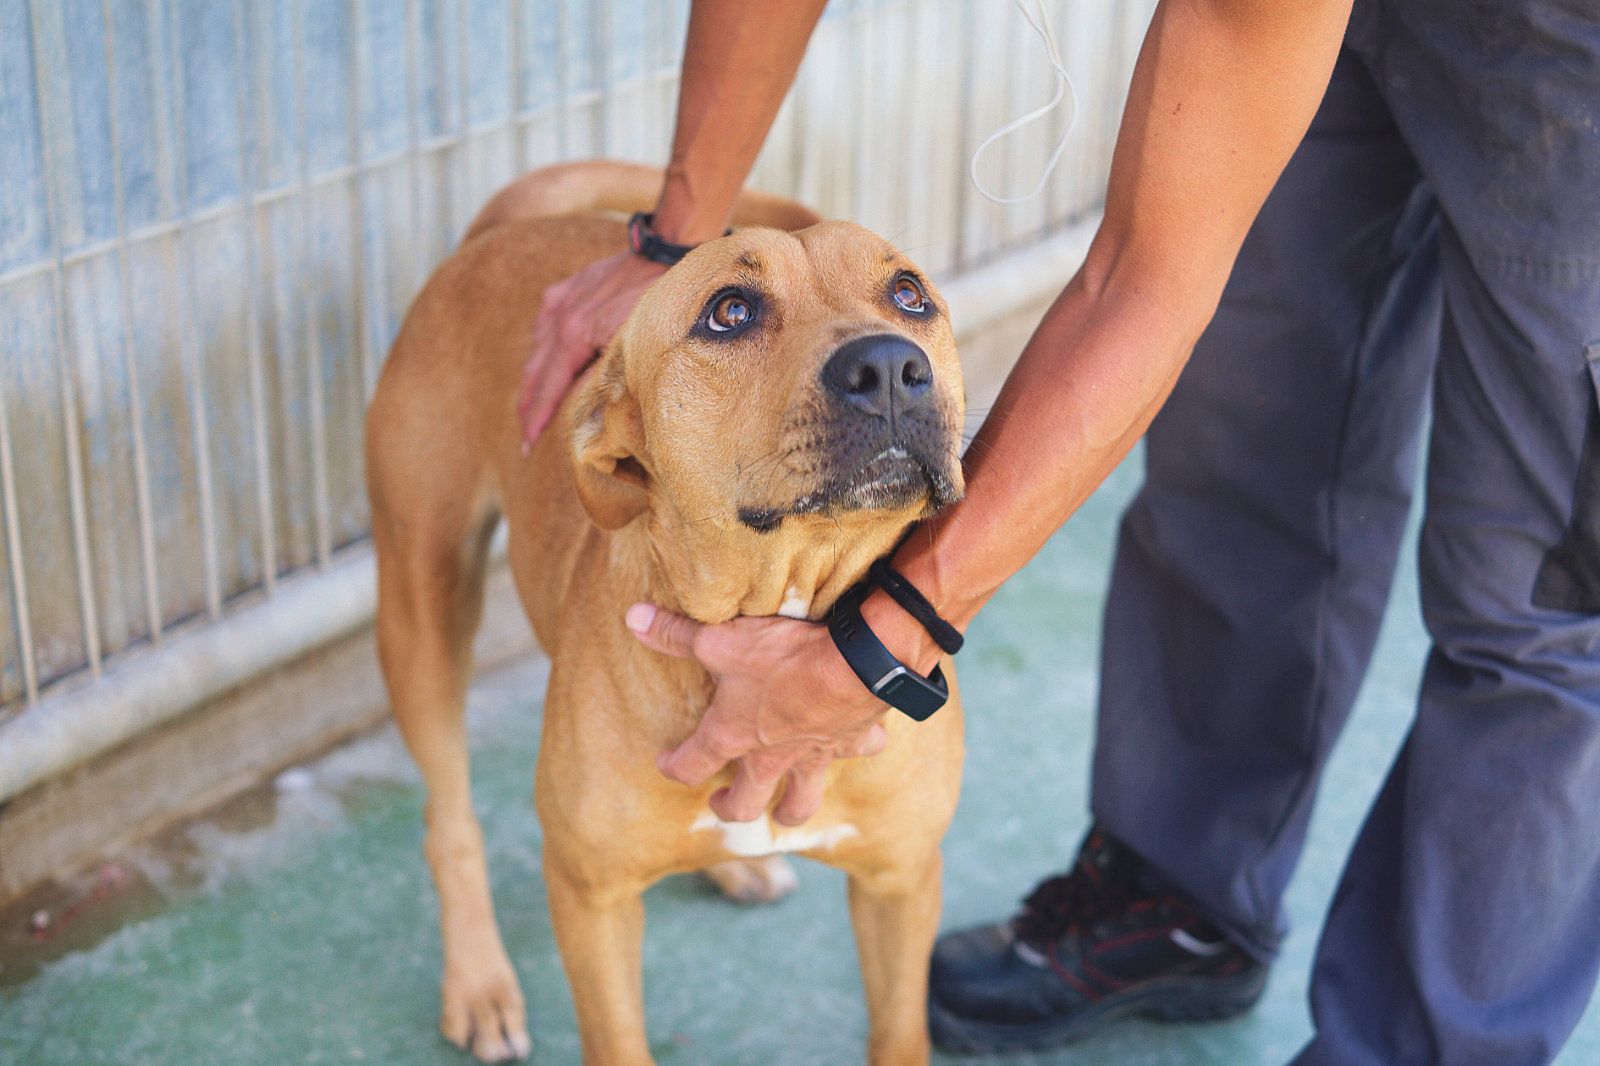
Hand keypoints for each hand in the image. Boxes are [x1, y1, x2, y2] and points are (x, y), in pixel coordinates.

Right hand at [519, 251, 667, 445]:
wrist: (667, 250)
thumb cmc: (659, 300)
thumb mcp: (640, 345)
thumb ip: (616, 374)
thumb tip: (603, 410)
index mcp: (575, 334)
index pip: (548, 386)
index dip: (538, 418)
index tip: (528, 444)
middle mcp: (561, 316)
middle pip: (536, 371)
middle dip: (528, 407)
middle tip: (525, 439)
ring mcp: (562, 299)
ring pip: (538, 348)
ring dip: (533, 380)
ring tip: (530, 409)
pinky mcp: (569, 288)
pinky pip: (545, 323)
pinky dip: (542, 347)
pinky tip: (542, 363)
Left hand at [625, 602, 890, 825]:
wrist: (855, 662)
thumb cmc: (782, 656)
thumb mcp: (720, 640)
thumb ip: (675, 634)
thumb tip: (633, 618)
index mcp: (732, 736)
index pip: (690, 765)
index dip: (673, 766)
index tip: (665, 762)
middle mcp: (770, 757)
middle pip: (745, 804)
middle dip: (729, 808)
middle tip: (721, 804)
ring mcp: (813, 755)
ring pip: (801, 802)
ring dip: (789, 809)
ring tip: (782, 809)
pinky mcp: (853, 741)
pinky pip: (856, 753)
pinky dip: (853, 749)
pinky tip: (853, 740)